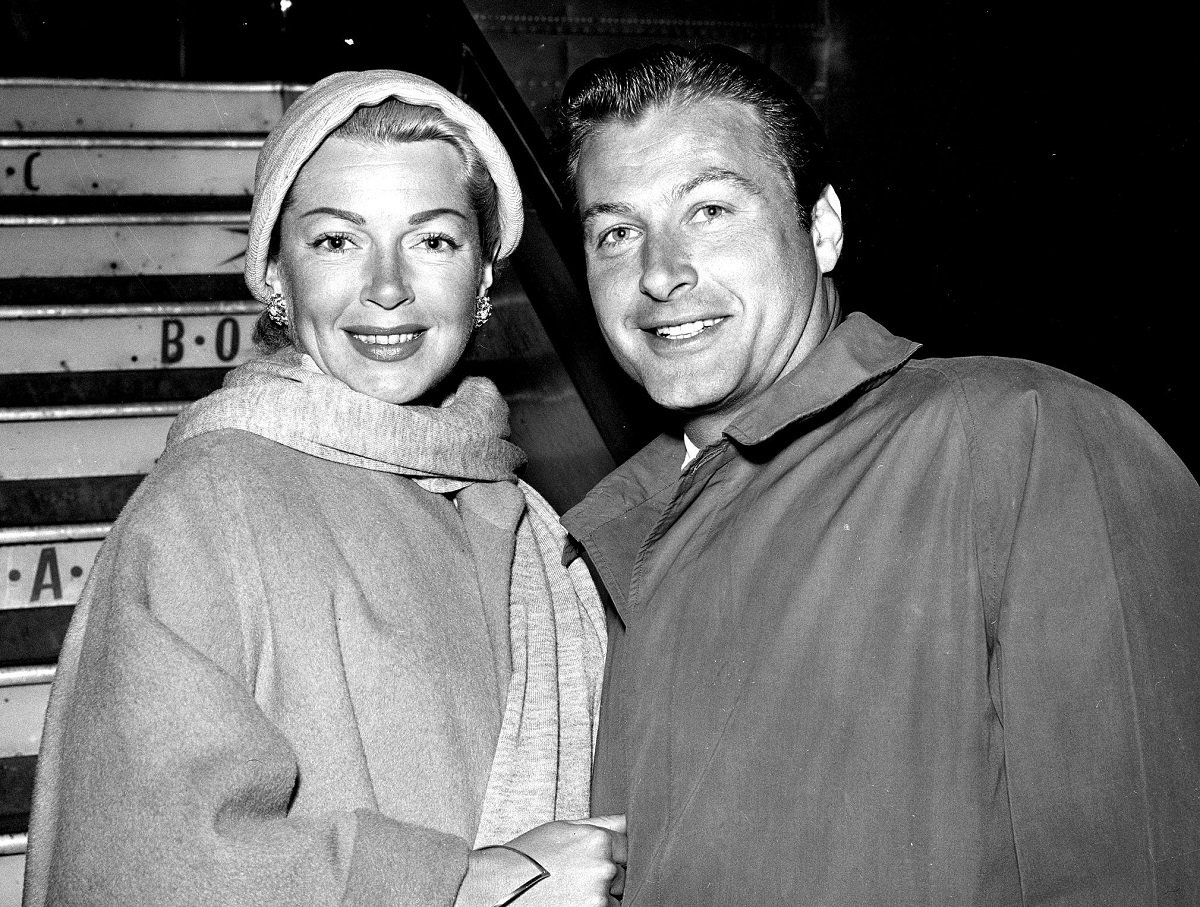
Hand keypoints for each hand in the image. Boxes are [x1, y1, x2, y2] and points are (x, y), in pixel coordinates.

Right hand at [504, 815, 626, 905]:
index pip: (628, 847)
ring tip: (570, 892)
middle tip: (577, 879)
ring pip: (615, 899)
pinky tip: (570, 902)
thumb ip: (599, 824)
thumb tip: (627, 820)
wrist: (496, 887)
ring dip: (601, 897)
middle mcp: (602, 868)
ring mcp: (598, 897)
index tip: (596, 862)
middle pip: (622, 875)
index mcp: (598, 841)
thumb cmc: (526, 858)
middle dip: (606, 877)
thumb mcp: (561, 829)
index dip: (614, 855)